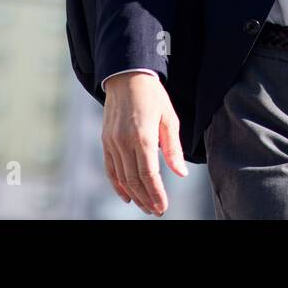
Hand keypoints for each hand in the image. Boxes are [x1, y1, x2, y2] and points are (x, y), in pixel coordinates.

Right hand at [102, 71, 187, 214]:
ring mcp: (112, 142)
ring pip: (122, 177)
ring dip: (133, 195)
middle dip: (146, 199)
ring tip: (145, 206)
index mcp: (144, 137)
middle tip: (156, 211)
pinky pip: (110, 168)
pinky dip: (117, 184)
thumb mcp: (169, 119)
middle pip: (134, 180)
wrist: (127, 77)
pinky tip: (126, 195)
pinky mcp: (106, 141)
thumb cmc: (153, 96)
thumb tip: (181, 173)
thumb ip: (173, 148)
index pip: (149, 175)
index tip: (163, 206)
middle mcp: (125, 142)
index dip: (156, 194)